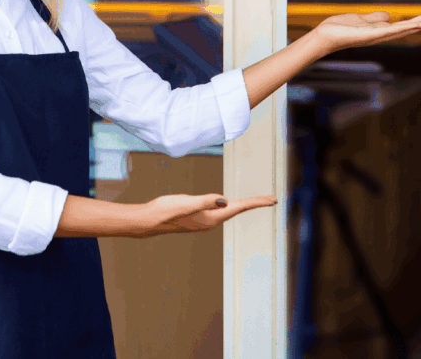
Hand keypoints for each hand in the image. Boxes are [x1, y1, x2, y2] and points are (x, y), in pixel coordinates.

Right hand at [141, 193, 276, 236]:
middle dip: (254, 204)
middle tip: (272, 199)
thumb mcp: (186, 202)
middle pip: (238, 210)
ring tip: (257, 201)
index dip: (256, 202)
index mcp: (211, 218)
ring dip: (243, 205)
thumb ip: (205, 201)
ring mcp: (203, 220)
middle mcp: (210, 221)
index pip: (238, 208)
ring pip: (229, 211)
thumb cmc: (165, 211)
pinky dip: (230, 205)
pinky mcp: (197, 216)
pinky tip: (229, 203)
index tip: (272, 199)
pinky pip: (219, 209)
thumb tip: (225, 201)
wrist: (148, 220)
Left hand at [311, 10, 420, 54]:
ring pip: (404, 29)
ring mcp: (378, 36)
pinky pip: (390, 30)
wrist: (325, 35)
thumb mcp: (361, 18)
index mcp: (381, 30)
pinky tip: (416, 24)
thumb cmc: (340, 28)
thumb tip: (388, 15)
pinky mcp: (370, 35)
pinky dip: (404, 27)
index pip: (406, 25)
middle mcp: (383, 35)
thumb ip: (375, 18)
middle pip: (410, 27)